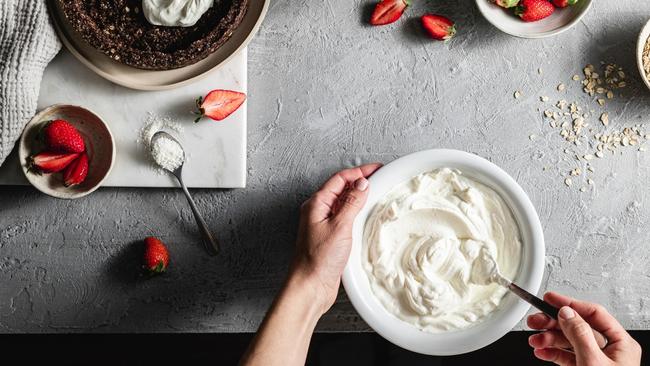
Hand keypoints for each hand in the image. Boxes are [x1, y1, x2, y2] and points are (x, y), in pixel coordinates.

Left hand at [289, 163, 381, 314]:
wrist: (310, 286)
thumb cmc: (318, 260)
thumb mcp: (339, 227)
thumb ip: (351, 203)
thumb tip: (362, 184)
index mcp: (316, 204)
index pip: (340, 179)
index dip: (359, 171)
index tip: (377, 169)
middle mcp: (318, 212)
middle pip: (341, 188)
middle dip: (360, 181)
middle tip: (380, 177)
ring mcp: (324, 224)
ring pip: (344, 202)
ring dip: (360, 196)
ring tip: (377, 192)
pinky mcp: (331, 237)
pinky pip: (345, 217)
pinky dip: (357, 212)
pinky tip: (367, 215)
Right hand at [527, 292, 641, 365]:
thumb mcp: (593, 362)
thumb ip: (579, 334)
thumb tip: (567, 312)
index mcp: (621, 344)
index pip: (593, 314)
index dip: (571, 304)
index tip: (550, 299)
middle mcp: (610, 351)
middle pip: (577, 327)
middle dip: (553, 324)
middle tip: (535, 320)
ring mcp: (596, 362)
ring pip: (568, 343)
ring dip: (549, 340)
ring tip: (535, 340)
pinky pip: (566, 358)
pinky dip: (551, 354)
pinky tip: (541, 352)